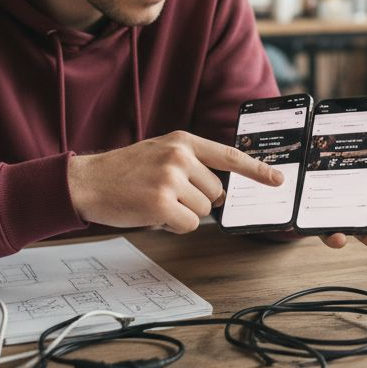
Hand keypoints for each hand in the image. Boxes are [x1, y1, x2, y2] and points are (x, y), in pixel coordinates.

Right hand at [68, 131, 282, 233]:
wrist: (88, 181)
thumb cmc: (125, 172)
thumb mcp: (161, 153)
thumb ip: (191, 163)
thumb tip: (221, 191)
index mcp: (183, 141)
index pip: (229, 155)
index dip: (257, 170)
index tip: (278, 180)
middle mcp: (180, 157)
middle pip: (216, 192)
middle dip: (197, 200)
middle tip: (166, 193)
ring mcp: (171, 179)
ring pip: (204, 211)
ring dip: (183, 213)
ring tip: (155, 200)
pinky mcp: (162, 203)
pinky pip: (189, 225)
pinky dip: (173, 225)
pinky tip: (152, 213)